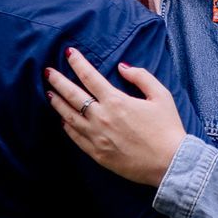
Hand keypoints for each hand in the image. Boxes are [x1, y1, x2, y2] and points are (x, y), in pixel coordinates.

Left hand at [45, 47, 188, 186]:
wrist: (169, 163)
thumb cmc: (167, 128)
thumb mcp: (161, 96)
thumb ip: (141, 77)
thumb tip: (122, 67)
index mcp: (116, 101)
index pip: (89, 76)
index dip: (77, 63)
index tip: (69, 53)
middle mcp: (102, 117)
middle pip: (72, 95)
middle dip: (58, 81)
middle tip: (48, 72)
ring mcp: (97, 137)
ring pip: (69, 116)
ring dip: (57, 103)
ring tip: (49, 93)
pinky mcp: (97, 153)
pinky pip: (75, 137)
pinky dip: (67, 126)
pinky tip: (62, 120)